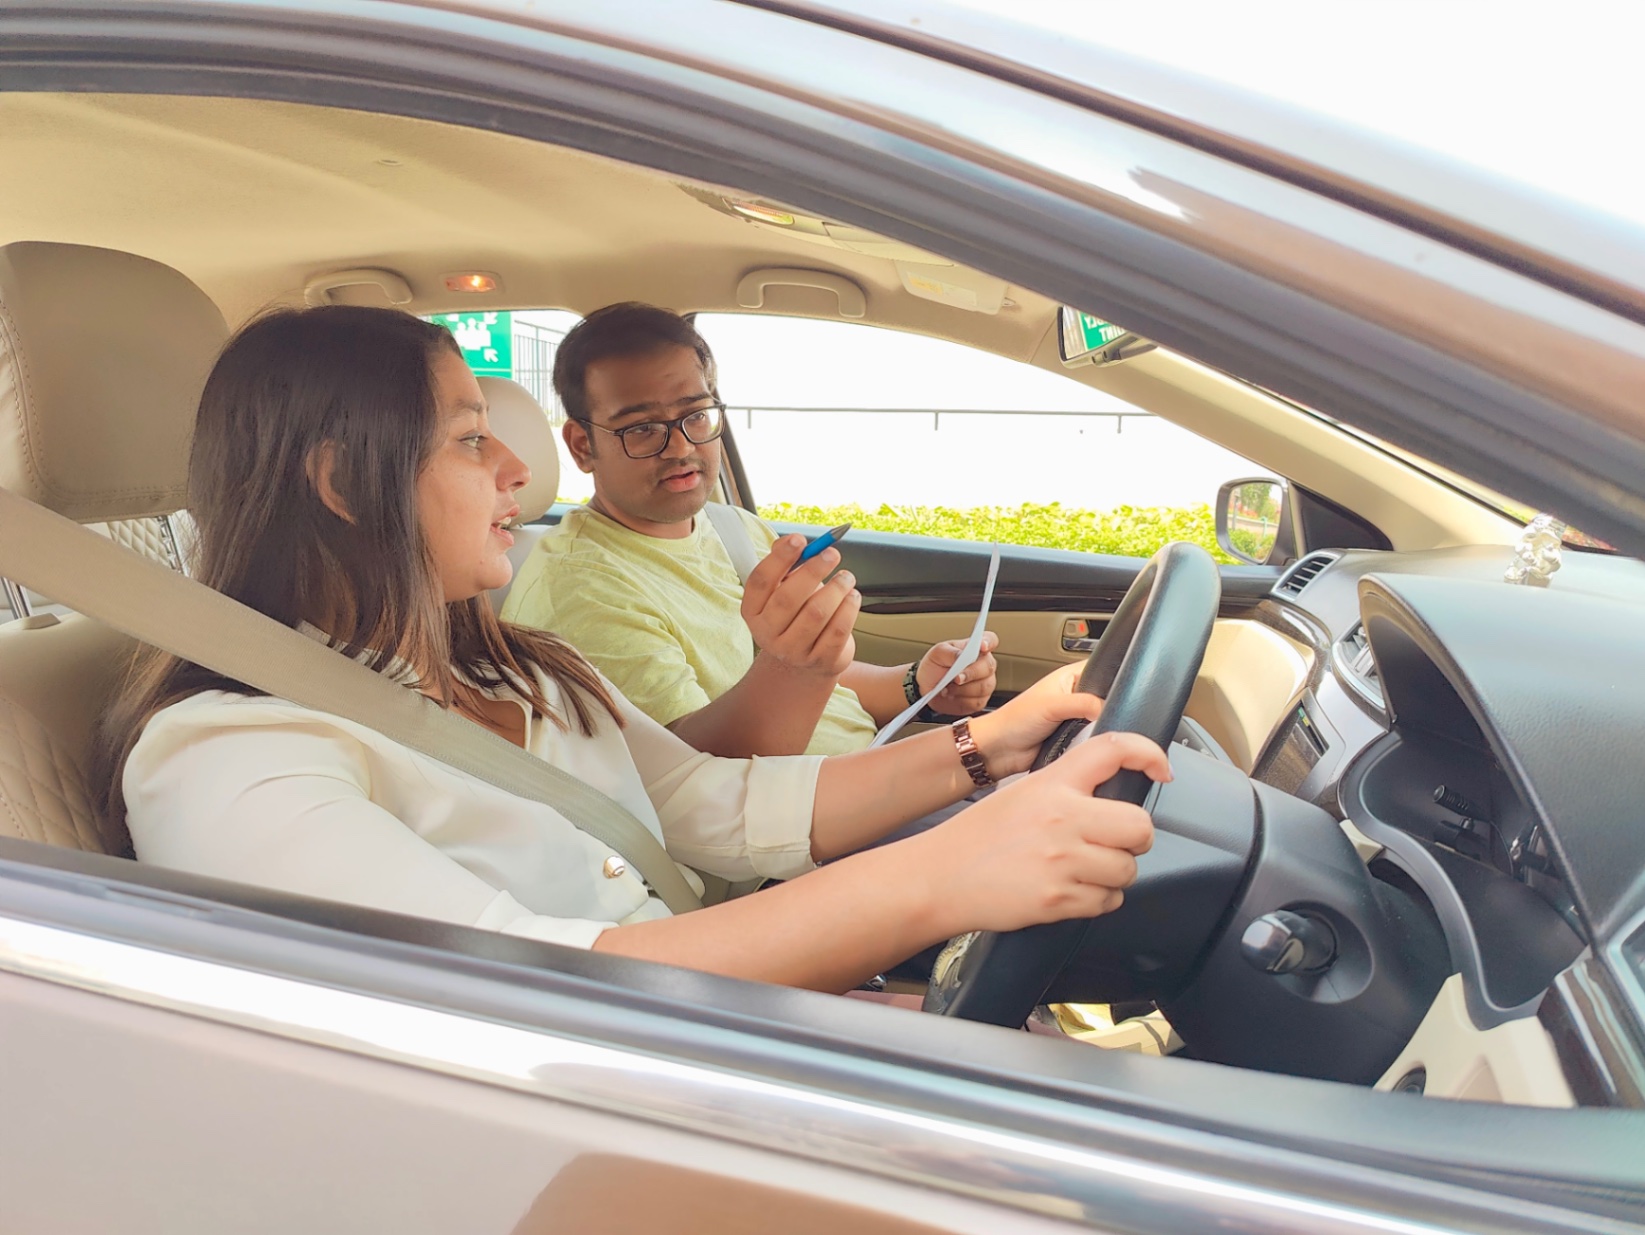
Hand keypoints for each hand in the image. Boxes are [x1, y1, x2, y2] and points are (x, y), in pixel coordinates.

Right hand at [740, 535, 860, 678]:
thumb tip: (790, 540)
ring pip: (816, 614)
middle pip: (788, 598)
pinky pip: (837, 631)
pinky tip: (852, 597)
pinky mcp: (820, 661)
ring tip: (846, 577)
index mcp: (753, 611)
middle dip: (812, 571)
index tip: (799, 539)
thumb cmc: (795, 614)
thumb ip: (784, 562)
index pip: (760, 581)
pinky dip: (849, 608)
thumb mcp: (783, 589)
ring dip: (836, 588)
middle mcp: (768, 633)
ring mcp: (793, 651)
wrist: (804, 661)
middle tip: (832, 554)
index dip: (779, 558)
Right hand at [907, 732, 1167, 937]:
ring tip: (1083, 869)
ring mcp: (1063, 861)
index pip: (1114, 750)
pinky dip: (1097, 899)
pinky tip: (1071, 890)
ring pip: (1128, 869)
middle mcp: (1063, 818)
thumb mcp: (1022, 792)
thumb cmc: (978, 836)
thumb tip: (1111, 794)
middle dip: (1134, 838)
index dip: (1149, 754)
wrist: (939, 877)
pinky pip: (1108, 901)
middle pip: (1139, 826)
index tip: (1161, 770)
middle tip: (1114, 841)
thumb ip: (1066, 788)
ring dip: (1114, 872)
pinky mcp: (1059, 899)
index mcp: (1052, 783)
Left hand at [917, 632, 997, 715]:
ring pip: (982, 687)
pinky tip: (950, 696)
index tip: (982, 646)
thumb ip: (951, 652)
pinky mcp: (979, 701)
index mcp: (976, 648)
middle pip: (988, 667)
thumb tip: (962, 656)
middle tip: (957, 678)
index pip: (990, 640)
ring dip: (962, 689)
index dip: (989, 642)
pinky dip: (961, 700)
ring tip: (946, 688)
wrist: (927, 687)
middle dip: (971, 673)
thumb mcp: (938, 654)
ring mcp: (985, 684)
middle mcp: (985, 665)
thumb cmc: (935, 666)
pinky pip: (975, 702)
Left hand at [963, 661, 1102, 778]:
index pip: (1101, 669)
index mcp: (1069, 677)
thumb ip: (1083, 703)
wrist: (1000, 750)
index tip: (1116, 692)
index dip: (1111, 678)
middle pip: (1105, 698)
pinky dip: (1091, 741)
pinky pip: (1093, 739)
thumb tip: (1106, 708)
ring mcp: (1075, 717)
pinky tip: (1084, 743)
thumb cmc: (1013, 721)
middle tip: (1094, 716)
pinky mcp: (1075, 737)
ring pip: (1101, 720)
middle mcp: (1074, 696)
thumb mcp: (1051, 705)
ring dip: (1096, 727)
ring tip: (1082, 731)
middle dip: (1105, 708)